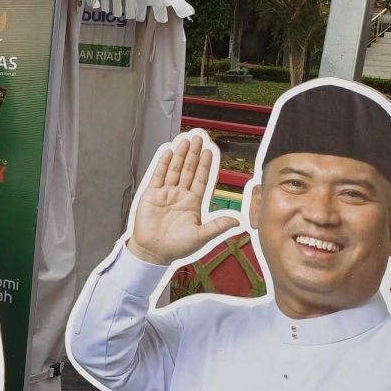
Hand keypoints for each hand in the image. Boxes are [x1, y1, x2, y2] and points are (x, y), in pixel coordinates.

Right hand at [127, 132, 237, 264]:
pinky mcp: (151, 194)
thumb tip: (238, 221)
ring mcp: (166, 193)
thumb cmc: (177, 247)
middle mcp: (180, 195)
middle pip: (188, 170)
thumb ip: (218, 226)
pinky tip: (169, 152)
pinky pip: (159, 175)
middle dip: (194, 154)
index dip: (205, 165)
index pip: (201, 179)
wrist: (153, 251)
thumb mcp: (201, 236)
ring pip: (175, 169)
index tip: (209, 151)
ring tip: (186, 140)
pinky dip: (164, 163)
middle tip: (198, 138)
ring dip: (180, 155)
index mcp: (193, 203)